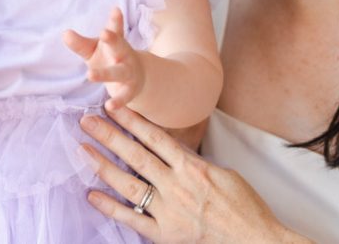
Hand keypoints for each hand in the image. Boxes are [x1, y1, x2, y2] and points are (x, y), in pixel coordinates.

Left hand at [64, 8, 144, 110]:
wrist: (137, 78)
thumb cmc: (110, 57)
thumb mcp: (94, 49)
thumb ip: (80, 43)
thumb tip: (64, 33)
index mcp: (115, 42)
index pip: (115, 29)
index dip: (115, 20)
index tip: (115, 10)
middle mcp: (124, 55)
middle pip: (119, 46)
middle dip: (113, 39)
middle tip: (104, 32)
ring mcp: (128, 72)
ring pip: (118, 73)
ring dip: (105, 74)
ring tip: (89, 75)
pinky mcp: (130, 90)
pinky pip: (124, 97)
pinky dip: (118, 102)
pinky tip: (109, 106)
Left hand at [79, 106, 308, 243]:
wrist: (255, 237)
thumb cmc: (242, 204)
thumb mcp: (220, 171)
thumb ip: (191, 161)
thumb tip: (169, 151)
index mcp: (192, 166)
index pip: (155, 137)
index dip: (132, 120)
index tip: (114, 106)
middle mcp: (177, 185)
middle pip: (136, 155)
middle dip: (110, 136)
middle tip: (87, 121)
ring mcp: (169, 210)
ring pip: (129, 184)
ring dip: (103, 166)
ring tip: (83, 150)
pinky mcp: (166, 233)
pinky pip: (133, 219)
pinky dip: (111, 208)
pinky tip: (92, 195)